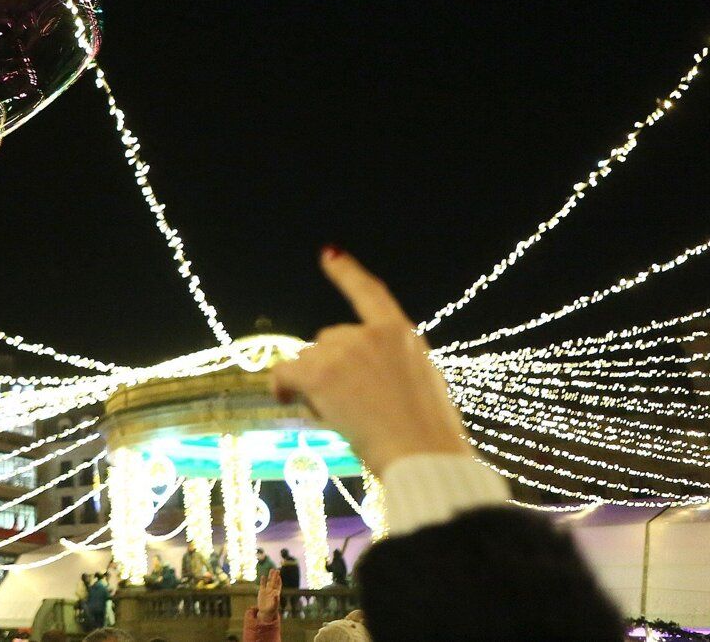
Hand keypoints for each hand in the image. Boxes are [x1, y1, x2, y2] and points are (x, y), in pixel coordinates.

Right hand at [256, 568, 280, 621]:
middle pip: (274, 582)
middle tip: (277, 570)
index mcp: (276, 594)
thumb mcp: (274, 606)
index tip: (279, 576)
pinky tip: (263, 576)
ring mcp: (267, 591)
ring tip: (271, 569)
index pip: (278, 585)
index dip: (279, 581)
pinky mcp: (261, 592)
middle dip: (275, 576)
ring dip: (270, 576)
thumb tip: (276, 594)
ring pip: (269, 582)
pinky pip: (262, 585)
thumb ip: (275, 600)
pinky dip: (263, 581)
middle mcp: (272, 591)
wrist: (265, 612)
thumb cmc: (271, 610)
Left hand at [270, 247, 469, 475]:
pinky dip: (282, 387)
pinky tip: (286, 400)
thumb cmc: (427, 434)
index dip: (347, 273)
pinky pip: (286, 374)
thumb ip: (390, 365)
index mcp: (401, 334)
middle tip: (355, 408)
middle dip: (330, 370)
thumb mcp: (422, 384)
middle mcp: (370, 334)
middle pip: (328, 342)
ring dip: (314, 385)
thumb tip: (354, 376)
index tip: (329, 254)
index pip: (370, 293)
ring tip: (346, 417)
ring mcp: (344, 351)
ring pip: (309, 362)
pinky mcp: (320, 374)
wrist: (422, 455)